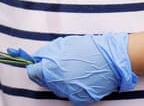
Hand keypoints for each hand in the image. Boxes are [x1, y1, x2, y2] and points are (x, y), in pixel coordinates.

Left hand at [9, 33, 137, 103]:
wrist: (111, 59)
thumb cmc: (87, 48)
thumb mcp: (61, 45)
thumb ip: (45, 53)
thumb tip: (36, 59)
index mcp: (51, 69)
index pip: (33, 73)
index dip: (34, 68)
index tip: (36, 65)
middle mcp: (59, 83)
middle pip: (45, 82)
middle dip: (46, 74)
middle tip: (55, 66)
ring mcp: (71, 93)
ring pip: (57, 89)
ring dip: (58, 81)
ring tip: (69, 70)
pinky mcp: (82, 99)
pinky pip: (70, 95)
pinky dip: (71, 88)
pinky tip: (78, 78)